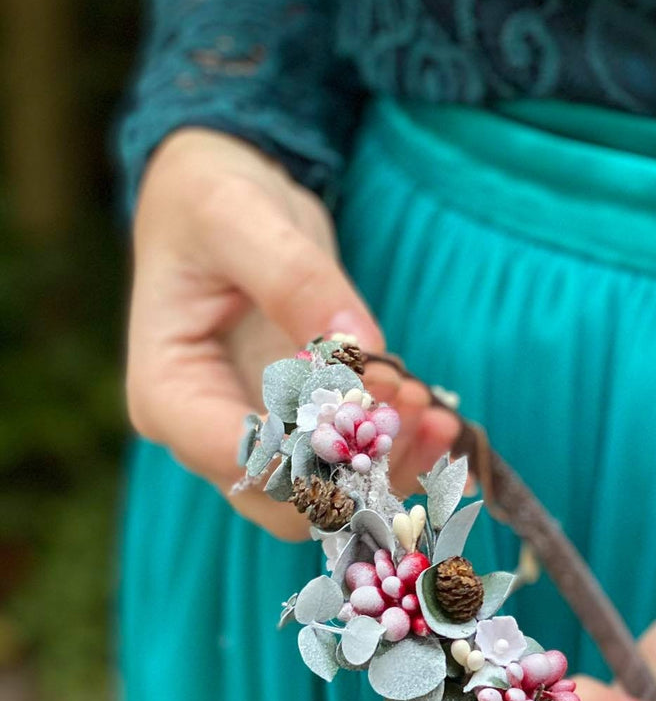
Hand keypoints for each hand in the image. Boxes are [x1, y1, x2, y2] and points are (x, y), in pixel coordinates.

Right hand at [126, 129, 457, 536]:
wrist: (226, 200)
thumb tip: (358, 341)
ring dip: (393, 466)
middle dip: (362, 465)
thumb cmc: (209, 200)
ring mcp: (258, 443)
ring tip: (437, 411)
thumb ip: (294, 279)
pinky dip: (401, 454)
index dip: (314, 448)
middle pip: (290, 500)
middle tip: (415, 400)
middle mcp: (209, 437)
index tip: (373, 395)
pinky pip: (355, 470)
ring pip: (332, 496)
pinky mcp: (302, 433)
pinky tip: (441, 421)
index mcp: (169, 395)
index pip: (242, 461)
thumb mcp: (239, 218)